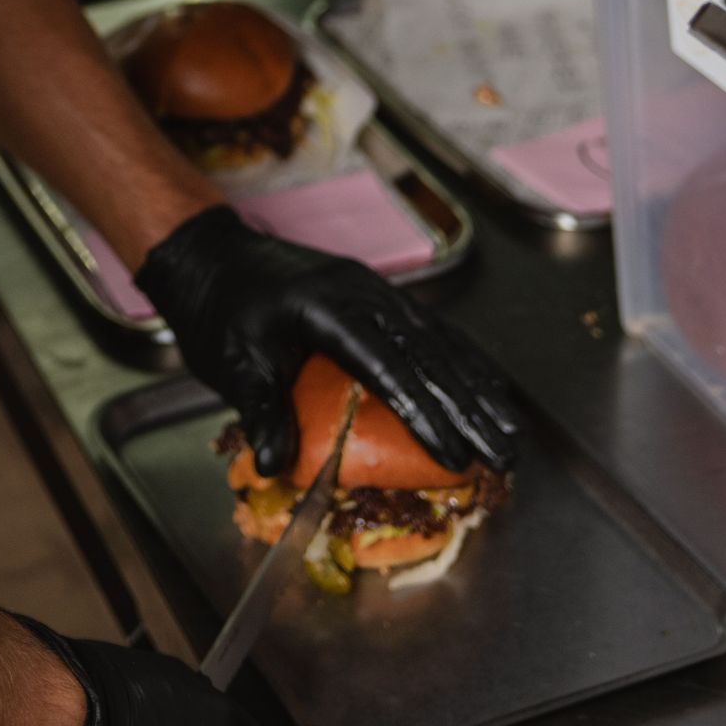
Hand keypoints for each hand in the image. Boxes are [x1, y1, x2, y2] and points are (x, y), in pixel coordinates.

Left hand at [135, 204, 520, 480]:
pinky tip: (488, 389)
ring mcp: (375, 291)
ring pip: (440, 340)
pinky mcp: (379, 297)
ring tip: (511, 432)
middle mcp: (362, 294)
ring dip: (478, 387)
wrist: (214, 257)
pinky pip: (433, 330)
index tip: (453, 453)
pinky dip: (465, 362)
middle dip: (470, 409)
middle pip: (428, 354)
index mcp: (327, 308)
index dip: (422, 412)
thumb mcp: (233, 362)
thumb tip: (276, 468)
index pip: (385, 366)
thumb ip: (261, 412)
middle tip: (504, 455)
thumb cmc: (221, 308)